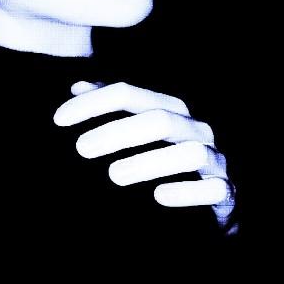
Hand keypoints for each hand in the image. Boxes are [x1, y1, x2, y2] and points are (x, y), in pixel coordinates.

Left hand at [54, 81, 236, 232]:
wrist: (209, 194)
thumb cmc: (163, 157)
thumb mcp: (136, 129)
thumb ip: (110, 108)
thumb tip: (77, 87)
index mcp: (169, 110)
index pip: (129, 94)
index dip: (93, 103)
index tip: (58, 119)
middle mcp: (193, 129)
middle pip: (159, 119)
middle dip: (118, 131)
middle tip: (81, 148)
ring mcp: (213, 160)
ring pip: (189, 153)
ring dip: (149, 162)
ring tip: (113, 175)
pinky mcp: (225, 192)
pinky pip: (214, 189)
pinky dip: (187, 191)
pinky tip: (159, 196)